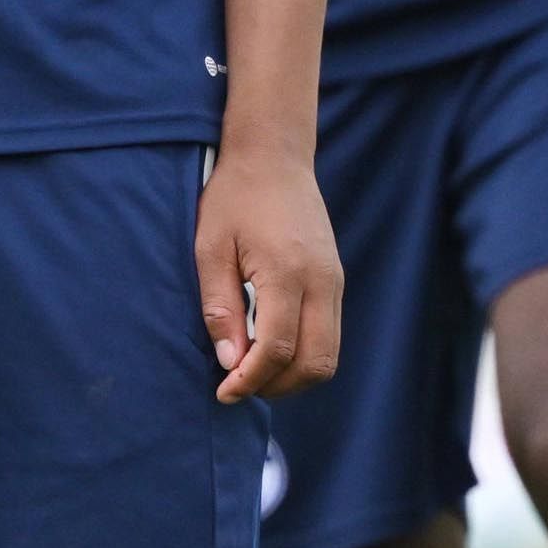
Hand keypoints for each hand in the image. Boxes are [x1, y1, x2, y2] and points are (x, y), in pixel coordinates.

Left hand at [197, 146, 341, 403]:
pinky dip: (304, 355)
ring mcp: (335, 281)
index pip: (278, 349)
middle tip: (238, 385)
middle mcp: (321, 281)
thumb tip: (230, 362)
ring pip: (329, 355)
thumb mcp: (210, 248)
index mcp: (287, 272)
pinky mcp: (336, 280)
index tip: (223, 391)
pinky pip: (329, 335)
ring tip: (253, 370)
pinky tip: (270, 347)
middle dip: (276, 386)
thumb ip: (220, 307)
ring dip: (293, 376)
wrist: (275, 156)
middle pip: (315, 363)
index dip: (250, 380)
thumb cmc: (234, 198)